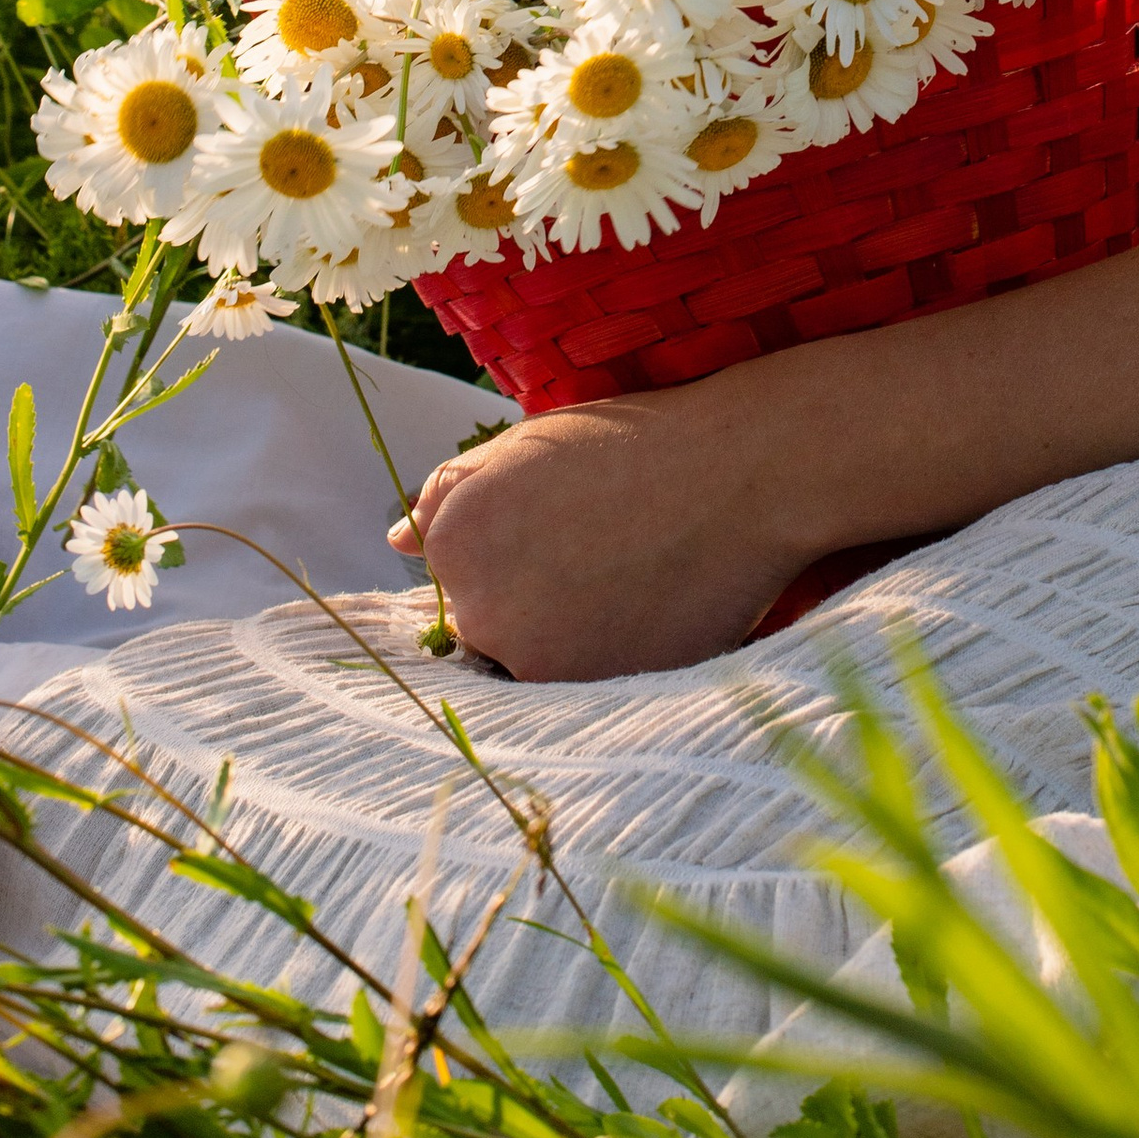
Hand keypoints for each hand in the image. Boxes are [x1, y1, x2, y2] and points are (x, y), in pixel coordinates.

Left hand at [388, 383, 815, 679]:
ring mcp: (538, 661)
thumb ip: (453, 492)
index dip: (512, 563)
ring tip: (629, 579)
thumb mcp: (530, 443)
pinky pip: (582, 695)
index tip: (565, 540)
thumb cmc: (638, 445)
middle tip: (602, 558)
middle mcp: (480, 609)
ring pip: (535, 669)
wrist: (743, 473)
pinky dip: (608, 663)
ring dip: (568, 640)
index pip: (455, 588)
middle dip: (534, 605)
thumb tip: (395, 540)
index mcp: (454, 541)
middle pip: (489, 636)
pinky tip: (648, 607)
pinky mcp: (594, 694)